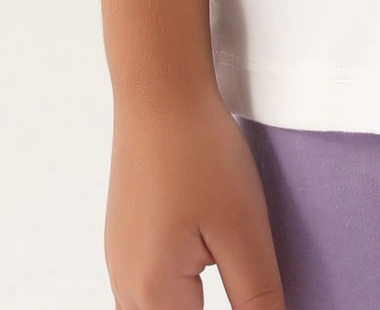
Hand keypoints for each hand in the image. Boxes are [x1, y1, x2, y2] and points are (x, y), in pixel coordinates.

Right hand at [105, 88, 284, 309]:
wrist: (159, 91)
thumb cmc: (200, 154)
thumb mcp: (243, 231)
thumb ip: (256, 297)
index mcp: (153, 293)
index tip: (259, 301)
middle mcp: (126, 285)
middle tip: (249, 294)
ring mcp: (120, 261)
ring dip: (186, 309)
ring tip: (231, 292)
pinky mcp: (124, 237)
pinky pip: (143, 292)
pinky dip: (172, 299)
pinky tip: (202, 278)